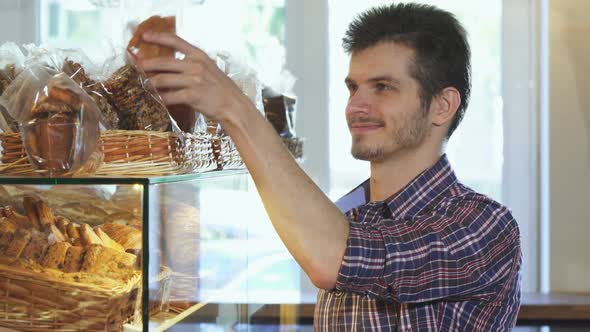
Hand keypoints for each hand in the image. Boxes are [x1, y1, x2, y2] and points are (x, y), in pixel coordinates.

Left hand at [138, 32, 253, 125]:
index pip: (175, 41)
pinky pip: (170, 96)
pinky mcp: (192, 95)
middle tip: (135, 67)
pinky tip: (154, 100)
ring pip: (163, 79)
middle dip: (146, 65)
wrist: (234, 105)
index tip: (145, 37)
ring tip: (141, 85)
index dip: (158, 37)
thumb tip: (172, 67)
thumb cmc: (222, 89)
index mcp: (199, 56)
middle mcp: (195, 65)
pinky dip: (160, 99)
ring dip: (149, 83)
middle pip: (163, 62)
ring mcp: (194, 80)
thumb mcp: (209, 69)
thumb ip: (193, 65)